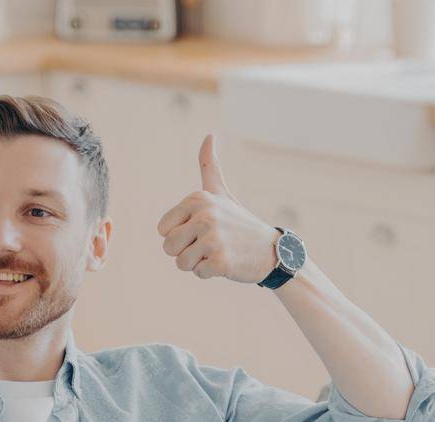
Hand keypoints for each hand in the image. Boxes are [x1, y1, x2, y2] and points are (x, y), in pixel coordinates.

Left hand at [156, 133, 281, 283]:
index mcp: (197, 199)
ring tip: (217, 253)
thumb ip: (209, 166)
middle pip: (168, 247)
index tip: (200, 231)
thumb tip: (209, 134)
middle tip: (208, 246)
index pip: (163, 229)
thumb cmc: (240, 223)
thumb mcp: (222, 193)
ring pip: (181, 263)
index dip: (180, 236)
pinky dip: (210, 273)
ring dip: (197, 264)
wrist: (271, 250)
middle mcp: (204, 216)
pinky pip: (198, 274)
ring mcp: (213, 238)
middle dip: (185, 252)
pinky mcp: (221, 261)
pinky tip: (226, 263)